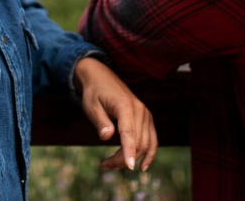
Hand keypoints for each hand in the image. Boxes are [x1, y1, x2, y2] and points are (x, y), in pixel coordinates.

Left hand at [73, 57, 157, 171]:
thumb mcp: (92, 106)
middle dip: (122, 159)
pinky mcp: (146, 118)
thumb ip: (100, 121)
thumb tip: (106, 137)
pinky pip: (152, 139)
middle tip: (104, 166)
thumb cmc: (94, 93)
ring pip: (145, 144)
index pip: (129, 132)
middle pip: (137, 142)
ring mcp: (145, 114)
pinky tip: (143, 166)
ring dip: (131, 158)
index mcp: (125, 105)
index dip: (128, 151)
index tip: (129, 167)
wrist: (101, 78)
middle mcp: (140, 109)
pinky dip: (149, 153)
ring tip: (112, 165)